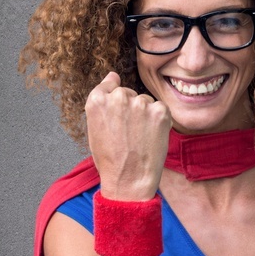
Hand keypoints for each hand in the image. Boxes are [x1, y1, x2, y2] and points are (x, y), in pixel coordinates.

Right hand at [85, 71, 171, 200]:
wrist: (129, 180)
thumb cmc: (110, 158)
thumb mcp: (94, 128)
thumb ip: (102, 100)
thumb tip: (113, 75)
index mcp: (97, 101)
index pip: (108, 85)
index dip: (114, 102)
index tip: (118, 114)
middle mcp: (118, 98)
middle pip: (127, 94)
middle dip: (129, 108)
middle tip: (128, 133)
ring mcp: (140, 103)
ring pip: (144, 101)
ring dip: (144, 114)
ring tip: (139, 138)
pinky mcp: (160, 111)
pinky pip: (160, 109)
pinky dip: (158, 121)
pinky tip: (151, 137)